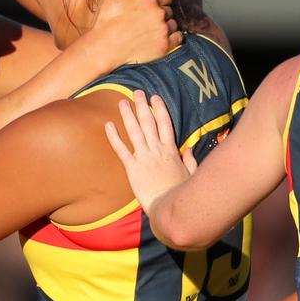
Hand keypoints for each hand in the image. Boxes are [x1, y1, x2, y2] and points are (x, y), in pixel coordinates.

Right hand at [93, 0, 180, 67]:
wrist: (103, 48)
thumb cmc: (104, 22)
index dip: (158, 2)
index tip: (149, 8)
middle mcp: (159, 13)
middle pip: (169, 10)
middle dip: (161, 14)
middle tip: (147, 21)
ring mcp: (163, 30)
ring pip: (173, 24)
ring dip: (166, 26)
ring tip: (151, 31)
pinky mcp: (164, 45)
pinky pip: (178, 38)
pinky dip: (172, 37)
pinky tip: (160, 38)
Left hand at [105, 90, 196, 214]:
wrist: (169, 208)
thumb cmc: (181, 194)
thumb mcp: (191, 174)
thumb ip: (189, 160)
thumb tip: (188, 149)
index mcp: (171, 151)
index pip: (165, 124)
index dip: (159, 109)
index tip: (155, 97)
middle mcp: (157, 150)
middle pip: (148, 123)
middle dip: (142, 106)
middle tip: (137, 92)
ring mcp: (144, 157)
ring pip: (134, 131)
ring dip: (128, 115)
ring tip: (122, 102)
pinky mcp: (132, 168)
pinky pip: (121, 149)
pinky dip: (114, 137)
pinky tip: (108, 125)